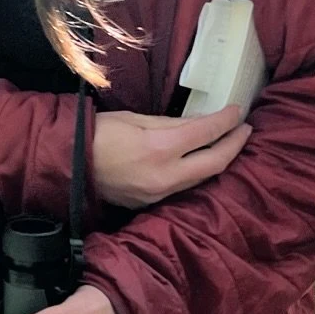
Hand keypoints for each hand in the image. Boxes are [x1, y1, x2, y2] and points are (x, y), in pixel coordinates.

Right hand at [89, 106, 250, 209]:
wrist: (70, 166)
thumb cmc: (99, 134)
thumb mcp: (136, 119)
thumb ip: (172, 124)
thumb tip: (201, 123)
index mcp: (160, 149)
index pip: (206, 133)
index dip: (226, 120)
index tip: (237, 110)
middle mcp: (165, 176)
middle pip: (214, 163)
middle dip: (234, 144)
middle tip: (244, 129)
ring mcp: (160, 194)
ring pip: (202, 178)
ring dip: (219, 160)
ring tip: (229, 143)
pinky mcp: (152, 203)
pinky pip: (184, 187)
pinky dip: (198, 172)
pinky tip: (202, 160)